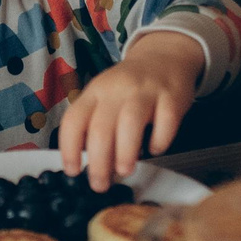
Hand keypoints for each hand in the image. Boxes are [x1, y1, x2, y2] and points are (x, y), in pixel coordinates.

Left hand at [56, 31, 204, 191]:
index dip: (69, 149)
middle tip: (100, 184)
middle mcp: (117, 90)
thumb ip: (96, 126)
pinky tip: (155, 149)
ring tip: (124, 171)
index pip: (74, 120)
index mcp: (95, 92)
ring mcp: (145, 91)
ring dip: (125, 152)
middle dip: (98, 162)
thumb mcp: (105, 97)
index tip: (73, 171)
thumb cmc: (130, 87)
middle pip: (100, 128)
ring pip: (130, 123)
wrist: (164, 56)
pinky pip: (165, 122)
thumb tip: (92, 167)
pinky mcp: (171, 96)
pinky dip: (159, 141)